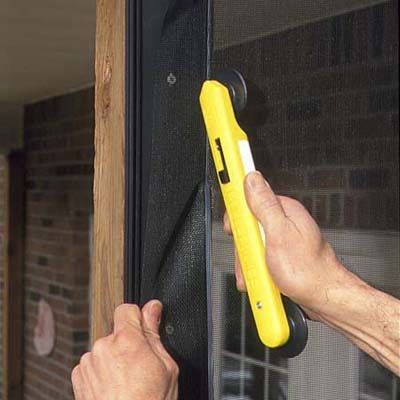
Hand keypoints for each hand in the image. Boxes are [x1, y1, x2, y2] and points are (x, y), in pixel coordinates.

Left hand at [71, 301, 178, 399]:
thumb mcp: (166, 368)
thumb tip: (153, 308)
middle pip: (117, 332)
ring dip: (113, 358)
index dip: (137, 318)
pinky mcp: (79, 377)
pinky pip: (93, 364)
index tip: (142, 328)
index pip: (127, 309)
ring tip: (126, 382)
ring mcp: (88, 363)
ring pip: (105, 349)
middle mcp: (103, 347)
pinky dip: (101, 372)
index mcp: (127, 340)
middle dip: (127, 343)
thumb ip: (155, 333)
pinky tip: (114, 389)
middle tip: (139, 366)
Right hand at [224, 171, 353, 317]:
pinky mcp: (279, 253)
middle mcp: (283, 222)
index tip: (232, 220)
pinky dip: (256, 267)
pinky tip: (262, 275)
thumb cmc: (308, 270)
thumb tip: (253, 179)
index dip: (237, 209)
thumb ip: (264, 204)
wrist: (323, 297)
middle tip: (251, 255)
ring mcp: (281, 238)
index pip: (251, 197)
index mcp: (284, 210)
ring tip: (259, 271)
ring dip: (249, 260)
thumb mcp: (279, 233)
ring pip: (251, 243)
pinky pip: (258, 255)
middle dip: (244, 244)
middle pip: (247, 224)